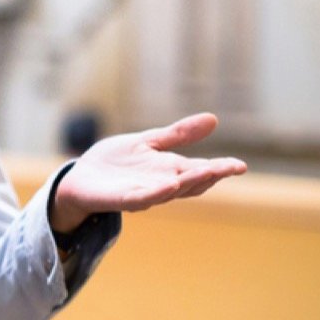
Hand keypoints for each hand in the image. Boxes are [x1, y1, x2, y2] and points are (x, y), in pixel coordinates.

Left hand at [50, 113, 247, 232]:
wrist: (79, 178)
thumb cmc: (115, 163)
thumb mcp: (148, 142)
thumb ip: (178, 134)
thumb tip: (213, 119)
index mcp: (169, 170)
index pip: (200, 170)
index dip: (220, 169)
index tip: (241, 166)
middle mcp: (160, 185)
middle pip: (190, 183)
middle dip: (209, 175)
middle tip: (229, 168)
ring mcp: (141, 194)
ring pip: (169, 191)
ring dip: (187, 183)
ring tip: (205, 172)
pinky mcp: (120, 200)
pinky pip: (140, 199)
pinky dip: (155, 193)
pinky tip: (168, 185)